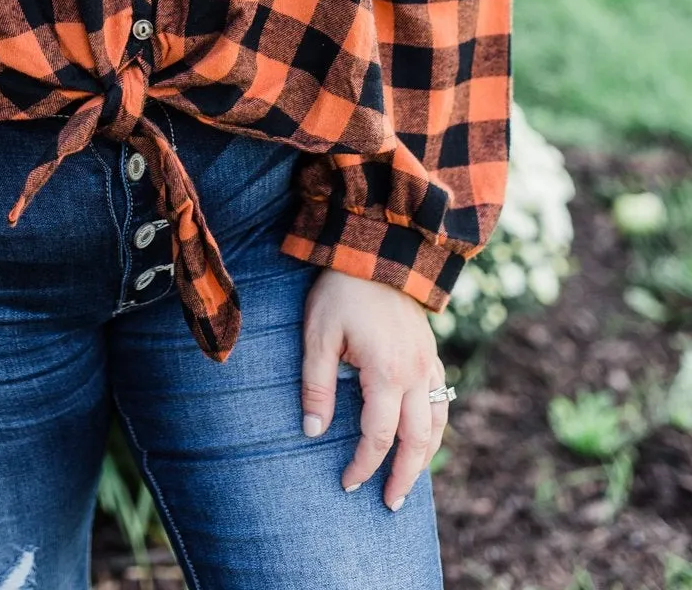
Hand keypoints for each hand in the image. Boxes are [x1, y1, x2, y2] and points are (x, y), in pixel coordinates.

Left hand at [300, 268, 448, 510]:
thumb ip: (317, 385)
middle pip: (417, 441)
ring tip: (409, 482)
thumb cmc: (340, 291)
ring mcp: (428, 361)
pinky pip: (441, 398)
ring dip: (425, 458)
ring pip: (437, 423)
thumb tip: (313, 432)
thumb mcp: (318, 335)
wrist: (374, 249)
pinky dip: (435, 426)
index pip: (379, 436)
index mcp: (386, 372)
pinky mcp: (430, 351)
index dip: (364, 465)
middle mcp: (415, 372)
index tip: (347, 483)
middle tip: (389, 504)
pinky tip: (423, 438)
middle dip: (404, 477)